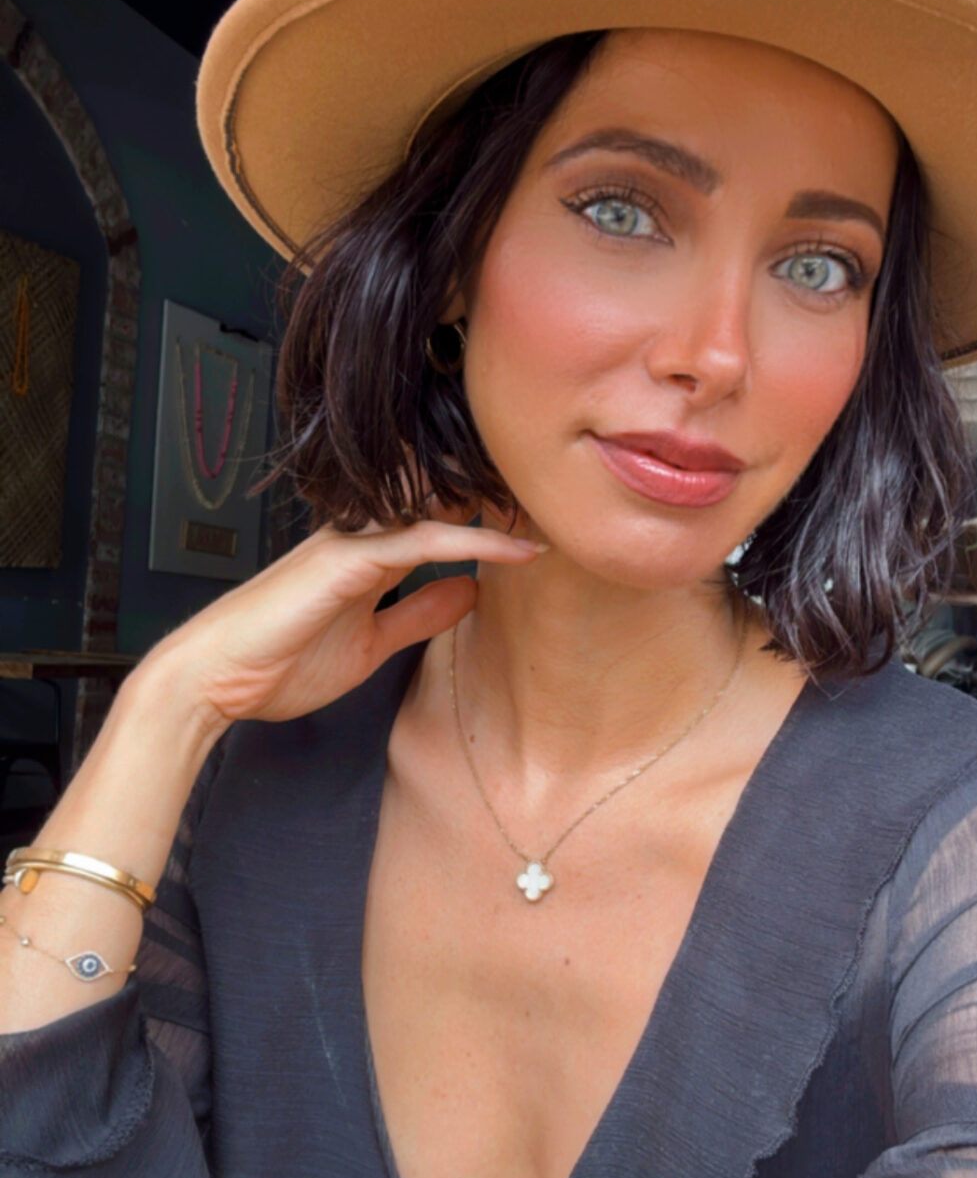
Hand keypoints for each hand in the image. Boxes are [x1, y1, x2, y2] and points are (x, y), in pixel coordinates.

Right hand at [143, 515, 543, 731]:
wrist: (213, 679)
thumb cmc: (278, 664)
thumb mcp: (371, 644)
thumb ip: (419, 615)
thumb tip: (470, 592)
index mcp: (365, 554)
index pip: (438, 519)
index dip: (489, 515)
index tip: (541, 521)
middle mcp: (362, 537)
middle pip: (444, 500)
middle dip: (502, 497)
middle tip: (560, 501)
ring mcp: (353, 543)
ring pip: (439, 508)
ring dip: (500, 509)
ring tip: (554, 513)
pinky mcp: (347, 560)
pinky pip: (424, 540)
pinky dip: (475, 542)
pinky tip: (518, 550)